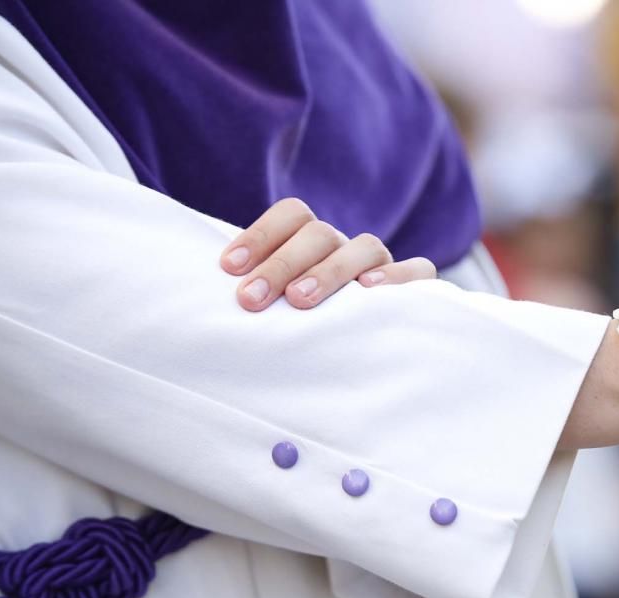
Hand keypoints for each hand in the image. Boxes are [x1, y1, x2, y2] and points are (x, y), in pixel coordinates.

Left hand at [219, 198, 435, 310]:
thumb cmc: (301, 331)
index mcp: (312, 241)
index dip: (260, 235)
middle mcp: (345, 246)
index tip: (228, 270)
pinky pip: (418, 270)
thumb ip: (254, 295)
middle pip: (319, 233)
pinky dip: (398, 275)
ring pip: (364, 246)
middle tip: (252, 300)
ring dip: (330, 270)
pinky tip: (371, 290)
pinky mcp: (416, 288)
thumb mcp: (274, 309)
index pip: (291, 215)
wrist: (364, 362)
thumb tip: (200, 299)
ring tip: (301, 301)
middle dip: (281, 264)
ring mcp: (381, 264)